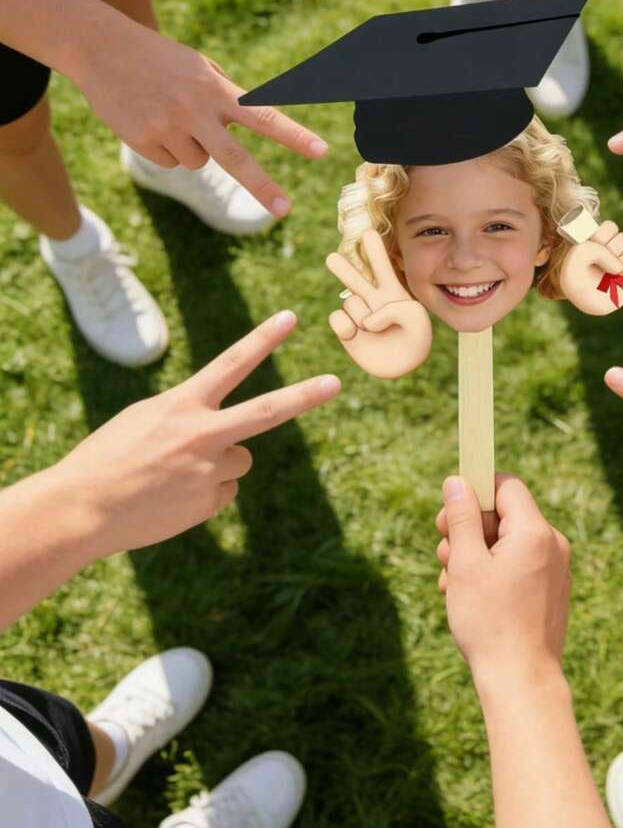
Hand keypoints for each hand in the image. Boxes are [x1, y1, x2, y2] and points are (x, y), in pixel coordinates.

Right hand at [54, 311, 339, 555]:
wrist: (82, 509)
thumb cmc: (107, 458)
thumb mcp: (145, 419)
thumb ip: (189, 416)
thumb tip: (225, 436)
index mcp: (182, 405)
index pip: (231, 363)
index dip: (263, 339)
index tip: (290, 318)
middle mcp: (202, 434)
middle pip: (266, 411)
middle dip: (304, 396)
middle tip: (335, 383)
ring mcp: (209, 470)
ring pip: (240, 460)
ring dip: (217, 465)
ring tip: (174, 475)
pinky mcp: (209, 502)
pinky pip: (223, 491)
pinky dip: (203, 494)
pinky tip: (171, 498)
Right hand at [75, 20, 327, 217]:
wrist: (100, 48)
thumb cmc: (160, 57)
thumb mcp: (199, 66)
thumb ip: (227, 94)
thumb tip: (250, 124)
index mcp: (216, 89)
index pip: (264, 117)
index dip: (294, 136)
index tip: (321, 152)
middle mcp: (194, 110)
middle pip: (236, 158)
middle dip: (262, 185)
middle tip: (286, 209)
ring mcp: (167, 128)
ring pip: (199, 162)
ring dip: (193, 147)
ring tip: (170, 115)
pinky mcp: (142, 141)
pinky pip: (170, 162)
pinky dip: (166, 148)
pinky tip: (150, 121)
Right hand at [326, 229, 432, 378]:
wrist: (405, 366)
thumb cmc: (416, 338)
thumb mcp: (417, 318)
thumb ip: (395, 311)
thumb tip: (368, 320)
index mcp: (392, 290)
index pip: (381, 264)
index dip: (374, 249)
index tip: (367, 233)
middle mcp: (372, 299)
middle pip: (354, 276)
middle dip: (342, 267)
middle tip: (332, 258)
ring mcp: (358, 314)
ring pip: (350, 301)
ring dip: (363, 314)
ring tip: (375, 328)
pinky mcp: (347, 331)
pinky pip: (337, 318)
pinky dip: (345, 326)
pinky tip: (355, 334)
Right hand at [435, 474, 570, 690]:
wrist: (522, 681)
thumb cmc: (489, 622)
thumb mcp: (465, 563)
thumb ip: (462, 517)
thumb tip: (457, 481)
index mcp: (534, 531)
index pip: (505, 486)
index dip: (474, 493)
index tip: (448, 515)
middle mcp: (552, 544)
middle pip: (504, 515)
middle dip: (469, 530)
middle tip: (444, 553)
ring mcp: (555, 569)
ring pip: (507, 543)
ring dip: (475, 555)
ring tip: (452, 584)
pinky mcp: (551, 590)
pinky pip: (518, 565)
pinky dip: (492, 573)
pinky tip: (470, 598)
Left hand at [560, 221, 622, 315]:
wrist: (575, 299)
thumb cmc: (573, 277)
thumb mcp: (574, 259)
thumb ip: (592, 252)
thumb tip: (619, 267)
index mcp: (601, 240)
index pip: (610, 228)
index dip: (604, 234)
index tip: (593, 243)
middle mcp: (614, 251)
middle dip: (613, 249)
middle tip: (599, 263)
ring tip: (611, 275)